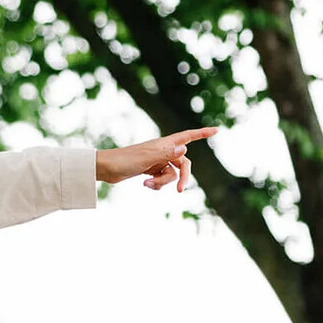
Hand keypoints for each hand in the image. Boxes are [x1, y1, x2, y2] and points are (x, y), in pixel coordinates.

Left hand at [95, 127, 219, 191]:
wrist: (106, 169)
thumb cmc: (125, 160)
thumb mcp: (147, 158)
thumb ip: (166, 154)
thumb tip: (184, 149)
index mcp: (164, 144)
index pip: (187, 136)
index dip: (202, 134)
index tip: (216, 131)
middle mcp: (163, 151)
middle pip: (183, 164)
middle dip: (182, 177)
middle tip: (179, 191)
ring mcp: (157, 161)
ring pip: (172, 174)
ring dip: (163, 183)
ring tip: (148, 185)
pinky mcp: (150, 170)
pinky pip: (162, 180)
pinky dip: (156, 185)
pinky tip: (145, 185)